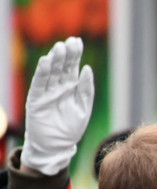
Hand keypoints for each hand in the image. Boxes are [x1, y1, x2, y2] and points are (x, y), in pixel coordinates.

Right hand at [21, 37, 94, 174]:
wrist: (57, 147)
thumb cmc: (71, 129)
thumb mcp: (84, 108)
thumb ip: (86, 90)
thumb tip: (87, 69)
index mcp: (70, 88)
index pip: (72, 68)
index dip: (74, 55)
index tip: (78, 42)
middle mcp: (57, 88)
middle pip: (61, 67)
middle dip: (66, 54)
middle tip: (70, 42)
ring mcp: (46, 93)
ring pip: (50, 73)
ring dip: (54, 60)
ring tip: (59, 48)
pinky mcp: (36, 101)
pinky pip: (39, 84)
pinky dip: (42, 73)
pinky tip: (47, 62)